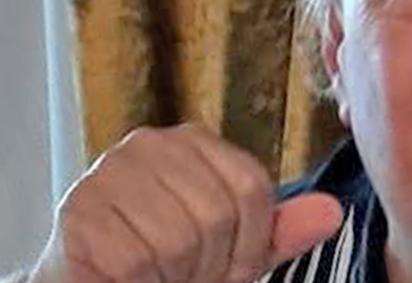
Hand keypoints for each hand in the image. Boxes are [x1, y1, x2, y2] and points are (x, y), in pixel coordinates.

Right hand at [29, 124, 341, 282]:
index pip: (252, 187)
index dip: (251, 241)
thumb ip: (278, 230)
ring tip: (160, 273)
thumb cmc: (165, 263)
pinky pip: (136, 259)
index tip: (231, 265)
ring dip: (175, 275)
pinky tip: (129, 276)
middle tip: (189, 274)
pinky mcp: (79, 208)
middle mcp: (150, 143)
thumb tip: (333, 213)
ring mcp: (110, 171)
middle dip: (211, 263)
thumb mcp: (233, 247)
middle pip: (218, 213)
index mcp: (194, 142)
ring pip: (179, 238)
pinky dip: (141, 281)